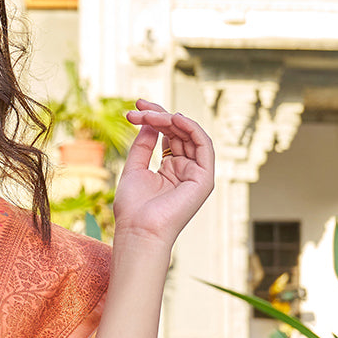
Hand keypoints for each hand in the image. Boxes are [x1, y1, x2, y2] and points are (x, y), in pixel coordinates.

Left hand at [112, 101, 214, 251]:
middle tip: (138, 106)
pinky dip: (191, 128)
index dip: (154, 118)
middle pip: (179, 132)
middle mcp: (186, 170)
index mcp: (170, 169)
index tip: (134, 108)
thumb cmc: (133, 209)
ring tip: (148, 114)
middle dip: (159, 115)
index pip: (168, 135)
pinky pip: (204, 145)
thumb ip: (144, 145)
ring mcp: (196, 174)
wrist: (139, 231)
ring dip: (169, 119)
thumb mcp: (134, 169)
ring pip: (190, 134)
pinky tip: (173, 118)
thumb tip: (149, 121)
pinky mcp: (204, 178)